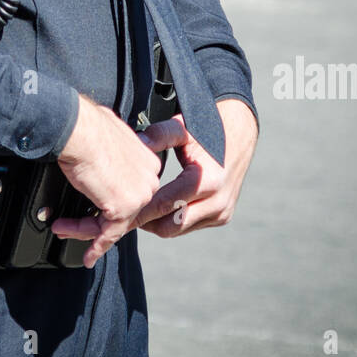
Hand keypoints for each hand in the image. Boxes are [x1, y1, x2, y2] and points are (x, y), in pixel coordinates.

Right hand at [54, 94, 162, 267]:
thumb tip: (100, 151)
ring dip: (84, 231)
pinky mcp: (125, 207)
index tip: (91, 208)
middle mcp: (149, 178)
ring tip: (62, 228)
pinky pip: (109, 234)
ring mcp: (139, 194)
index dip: (106, 202)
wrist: (78, 130)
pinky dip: (96, 246)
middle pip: (122, 210)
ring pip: (113, 223)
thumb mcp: (107, 133)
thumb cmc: (86, 126)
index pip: (130, 191)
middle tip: (70, 223)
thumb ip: (112, 148)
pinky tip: (88, 255)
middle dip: (94, 220)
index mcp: (147, 160)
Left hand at [133, 97, 257, 237]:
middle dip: (144, 222)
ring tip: (136, 209)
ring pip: (178, 229)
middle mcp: (218, 202)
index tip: (117, 208)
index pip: (165, 204)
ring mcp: (222, 212)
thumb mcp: (183, 128)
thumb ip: (159, 135)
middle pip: (170, 226)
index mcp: (208, 181)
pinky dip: (172, 219)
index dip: (139, 209)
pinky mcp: (222, 217)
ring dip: (157, 222)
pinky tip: (157, 208)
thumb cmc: (206, 129)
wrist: (239, 135)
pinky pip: (189, 226)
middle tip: (122, 212)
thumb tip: (137, 142)